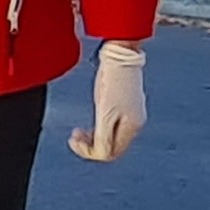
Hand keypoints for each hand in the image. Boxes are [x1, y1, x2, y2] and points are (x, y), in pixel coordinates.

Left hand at [66, 42, 145, 162]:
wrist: (120, 55)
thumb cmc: (113, 83)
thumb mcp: (105, 113)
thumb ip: (103, 137)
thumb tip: (100, 155)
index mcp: (132, 127)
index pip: (110, 153)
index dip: (89, 152)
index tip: (74, 139)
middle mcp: (135, 123)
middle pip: (111, 147)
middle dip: (90, 145)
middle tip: (74, 136)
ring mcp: (131, 114)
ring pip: (110, 136)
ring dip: (92, 137)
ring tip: (78, 132)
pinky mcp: (126, 105)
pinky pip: (112, 126)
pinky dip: (98, 128)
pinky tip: (89, 122)